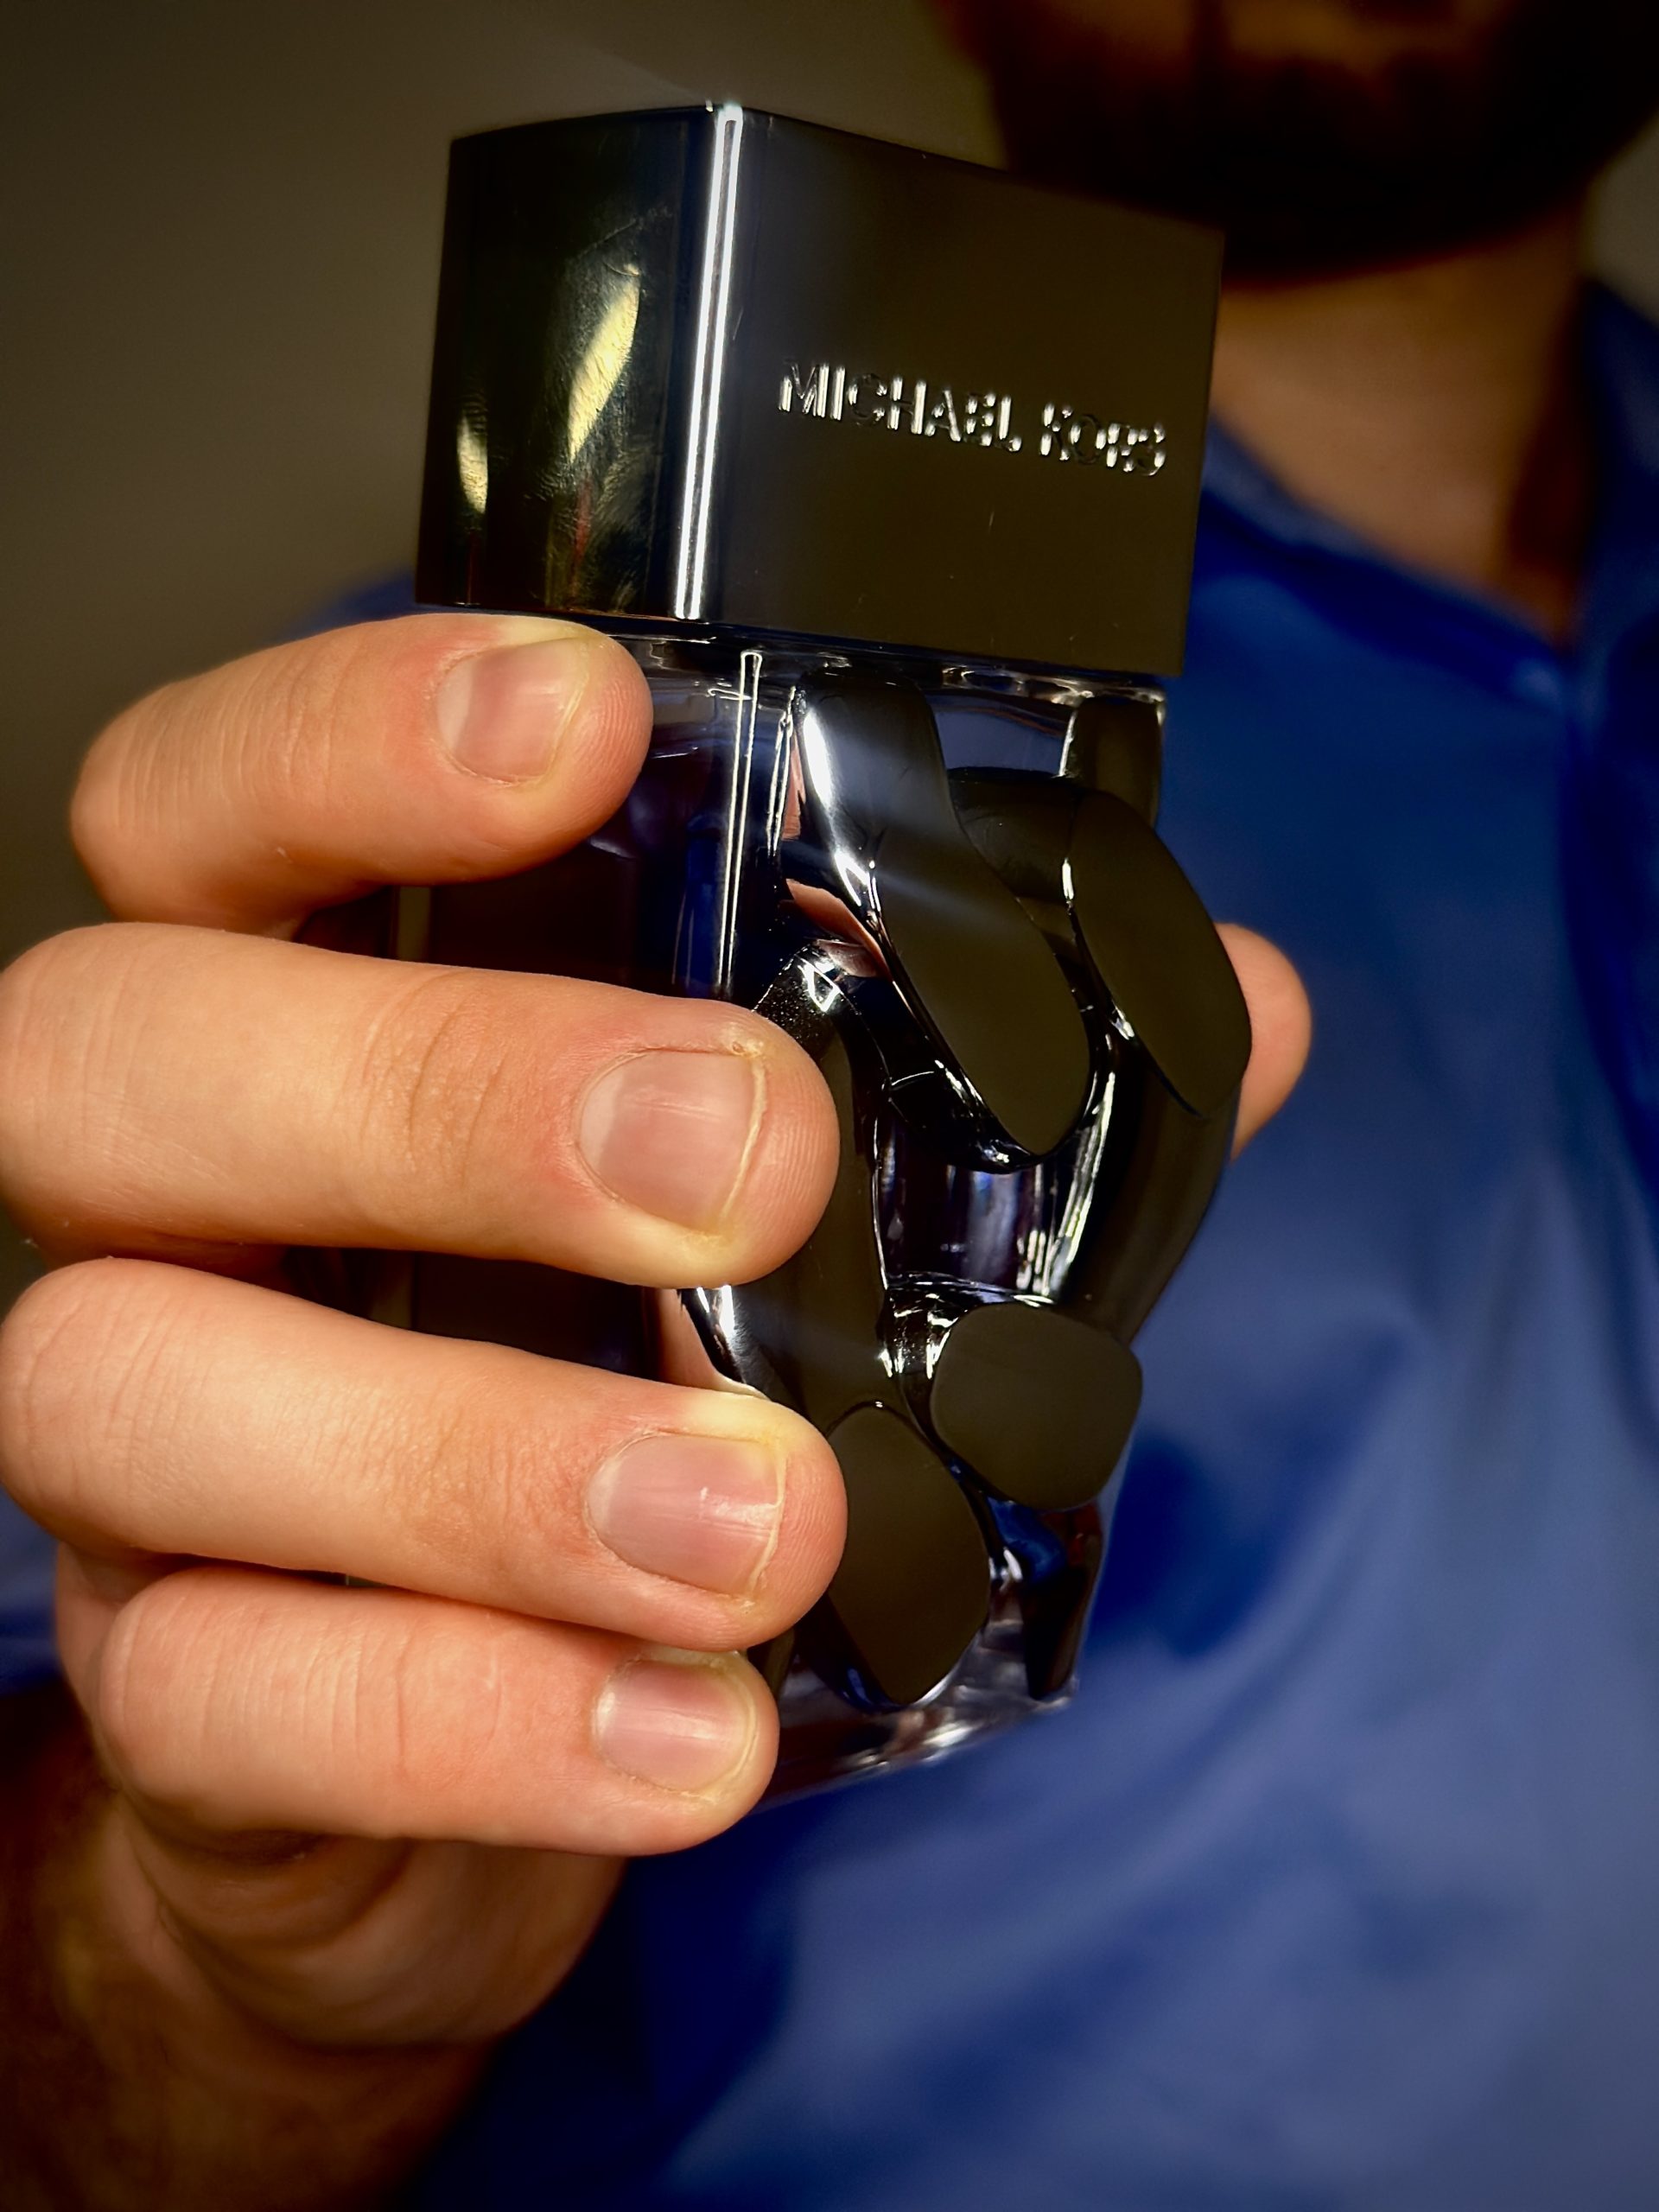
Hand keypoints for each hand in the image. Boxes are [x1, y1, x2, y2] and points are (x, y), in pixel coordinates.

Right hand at [0, 614, 1307, 2102]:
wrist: (444, 1745)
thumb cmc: (603, 1391)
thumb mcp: (774, 1217)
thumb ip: (976, 1097)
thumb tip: (1247, 1006)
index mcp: (289, 1007)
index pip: (208, 799)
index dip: (350, 734)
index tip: (582, 725)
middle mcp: (165, 1197)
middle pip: (121, 1056)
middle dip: (441, 1087)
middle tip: (744, 1163)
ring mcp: (125, 1447)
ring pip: (129, 1390)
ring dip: (479, 1459)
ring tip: (757, 1526)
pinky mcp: (165, 1686)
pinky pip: (220, 1698)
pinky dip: (469, 1719)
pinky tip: (689, 1736)